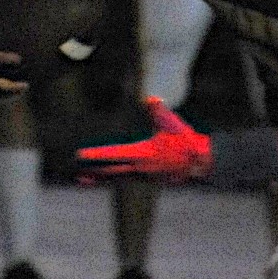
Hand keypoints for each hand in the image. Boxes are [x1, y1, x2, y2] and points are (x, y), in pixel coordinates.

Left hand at [76, 97, 211, 183]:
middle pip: (112, 171)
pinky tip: (101, 179)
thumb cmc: (185, 140)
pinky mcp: (147, 178)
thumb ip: (159, 110)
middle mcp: (141, 168)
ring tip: (81, 180)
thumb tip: (150, 98)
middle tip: (76, 174)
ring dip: (100, 179)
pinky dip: (111, 179)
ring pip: (117, 177)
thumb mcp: (171, 122)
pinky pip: (124, 179)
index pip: (114, 154)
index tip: (82, 155)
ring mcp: (144, 175)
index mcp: (143, 154)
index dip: (97, 155)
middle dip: (94, 172)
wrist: (201, 162)